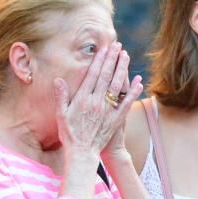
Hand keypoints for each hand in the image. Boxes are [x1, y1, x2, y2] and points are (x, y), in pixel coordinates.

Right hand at [55, 42, 141, 157]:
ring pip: (117, 86)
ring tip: (126, 56)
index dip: (99, 60)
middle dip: (112, 59)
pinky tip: (139, 80)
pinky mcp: (116, 119)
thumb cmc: (70, 134)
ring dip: (122, 69)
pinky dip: (134, 91)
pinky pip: (127, 103)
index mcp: (82, 99)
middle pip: (106, 76)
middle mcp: (96, 102)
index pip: (92, 75)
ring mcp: (108, 110)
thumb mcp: (61, 115)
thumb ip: (61, 96)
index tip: (103, 49)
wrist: (82, 153)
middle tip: (117, 46)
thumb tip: (58, 80)